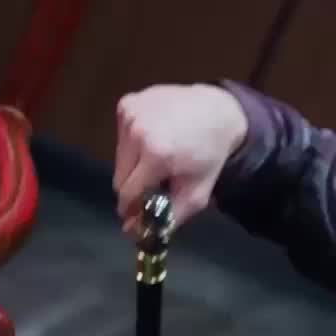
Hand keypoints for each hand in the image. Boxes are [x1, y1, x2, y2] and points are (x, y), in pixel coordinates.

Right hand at [114, 84, 248, 234]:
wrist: (217, 111)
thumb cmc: (208, 155)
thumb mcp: (196, 194)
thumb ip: (166, 219)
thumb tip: (132, 232)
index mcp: (155, 155)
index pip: (126, 193)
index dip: (132, 206)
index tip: (139, 210)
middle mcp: (137, 131)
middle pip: (119, 176)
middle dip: (133, 185)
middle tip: (153, 183)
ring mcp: (130, 113)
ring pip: (118, 156)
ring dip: (133, 163)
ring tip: (157, 158)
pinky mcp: (127, 103)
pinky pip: (121, 135)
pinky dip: (132, 142)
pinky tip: (153, 138)